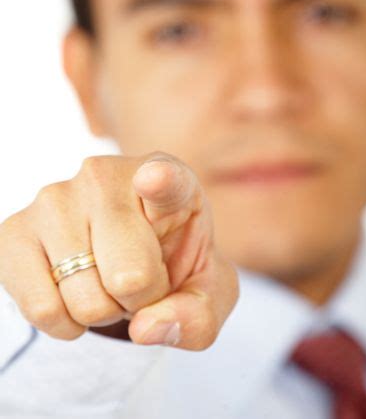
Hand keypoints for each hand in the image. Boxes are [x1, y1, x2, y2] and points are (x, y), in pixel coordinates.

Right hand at [0, 151, 238, 348]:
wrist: (125, 258)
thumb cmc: (172, 263)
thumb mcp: (208, 290)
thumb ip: (198, 313)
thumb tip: (146, 327)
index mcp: (169, 178)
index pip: (165, 179)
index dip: (160, 181)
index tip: (154, 179)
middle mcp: (105, 176)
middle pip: (131, 277)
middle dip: (141, 300)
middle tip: (140, 279)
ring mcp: (55, 198)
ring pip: (85, 299)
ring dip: (103, 311)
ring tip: (107, 278)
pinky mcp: (15, 230)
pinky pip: (41, 309)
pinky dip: (65, 324)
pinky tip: (75, 292)